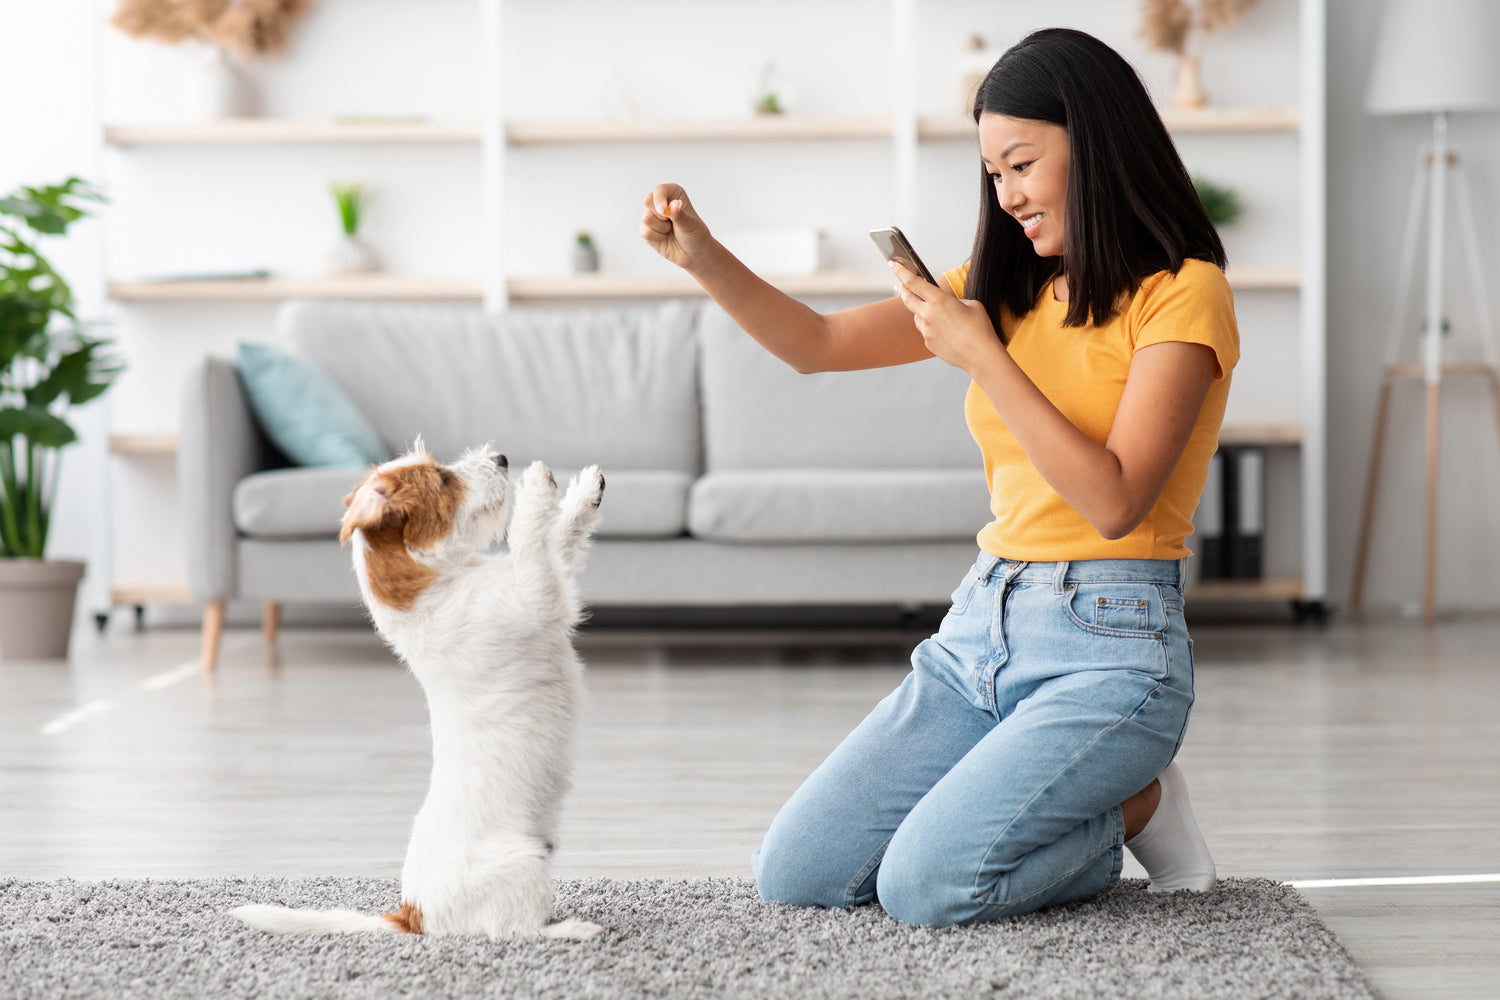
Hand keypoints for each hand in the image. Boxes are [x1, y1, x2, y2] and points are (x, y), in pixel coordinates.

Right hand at [641, 183, 714, 271]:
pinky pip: (645, 231)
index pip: (660, 190)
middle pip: (647, 200)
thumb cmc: (695, 234)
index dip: (659, 199)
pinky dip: (657, 237)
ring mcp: (652, 216)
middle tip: (672, 222)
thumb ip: (679, 214)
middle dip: (660, 215)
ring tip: (671, 230)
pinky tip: (665, 238)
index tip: (663, 210)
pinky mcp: (647, 229)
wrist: (694, 253)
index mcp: (673, 193)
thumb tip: (674, 204)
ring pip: (646, 218)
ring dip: (661, 228)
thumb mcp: (689, 224)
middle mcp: (661, 201)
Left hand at [888, 260, 1003, 374]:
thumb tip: (945, 305)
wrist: (980, 356)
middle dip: (902, 290)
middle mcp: (928, 314)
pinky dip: (931, 327)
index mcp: (939, 299)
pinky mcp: (928, 343)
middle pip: (907, 298)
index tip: (892, 264)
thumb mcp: (971, 305)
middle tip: (899, 286)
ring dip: (920, 310)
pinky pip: (925, 331)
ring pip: (917, 316)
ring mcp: (926, 330)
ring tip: (932, 311)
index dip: (901, 271)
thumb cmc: (980, 328)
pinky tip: (945, 331)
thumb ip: (953, 301)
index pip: (913, 282)